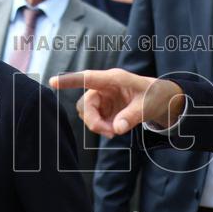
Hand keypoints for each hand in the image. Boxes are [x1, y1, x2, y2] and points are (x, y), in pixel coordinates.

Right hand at [49, 69, 185, 136]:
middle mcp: (104, 87)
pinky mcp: (103, 107)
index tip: (53, 82)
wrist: (159, 99)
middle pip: (86, 104)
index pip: (88, 78)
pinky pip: (94, 119)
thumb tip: (117, 128)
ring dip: (97, 125)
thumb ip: (132, 117)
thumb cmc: (154, 96)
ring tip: (115, 131)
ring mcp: (102, 97)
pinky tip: (115, 129)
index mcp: (114, 79)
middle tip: (111, 133)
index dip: (70, 80)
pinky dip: (102, 127)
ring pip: (87, 112)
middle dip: (94, 121)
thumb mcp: (147, 106)